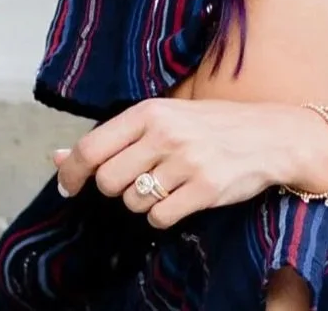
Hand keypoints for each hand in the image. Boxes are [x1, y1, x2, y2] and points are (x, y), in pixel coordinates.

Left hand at [53, 98, 327, 229]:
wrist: (272, 135)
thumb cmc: (212, 126)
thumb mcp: (162, 119)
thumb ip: (112, 138)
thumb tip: (55, 156)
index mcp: (150, 112)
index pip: (91, 147)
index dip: (71, 172)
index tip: (69, 186)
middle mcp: (165, 134)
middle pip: (109, 181)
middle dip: (117, 189)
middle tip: (140, 179)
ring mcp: (187, 162)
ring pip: (134, 202)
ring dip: (144, 201)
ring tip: (169, 183)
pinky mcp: (205, 189)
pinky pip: (160, 217)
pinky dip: (164, 215)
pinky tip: (182, 198)